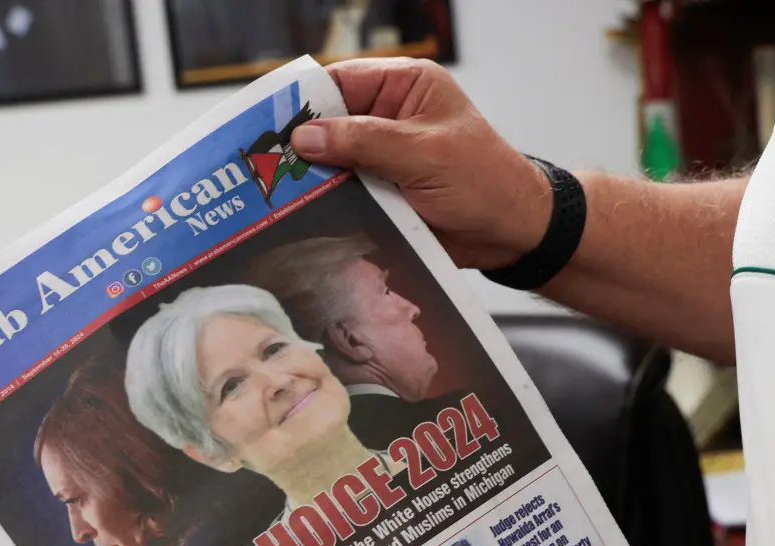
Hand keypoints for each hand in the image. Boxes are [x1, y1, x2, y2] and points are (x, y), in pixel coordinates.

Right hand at [290, 59, 550, 270]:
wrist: (513, 234)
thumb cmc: (485, 182)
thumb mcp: (424, 154)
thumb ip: (364, 142)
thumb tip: (305, 136)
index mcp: (403, 87)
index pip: (339, 83)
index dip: (303, 102)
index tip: (266, 124)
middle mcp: (389, 117)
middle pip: (328, 124)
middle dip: (300, 145)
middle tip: (261, 165)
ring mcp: (383, 158)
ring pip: (331, 164)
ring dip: (311, 180)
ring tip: (270, 194)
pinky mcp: (381, 193)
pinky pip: (344, 195)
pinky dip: (326, 205)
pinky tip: (299, 216)